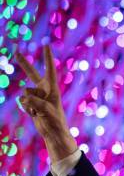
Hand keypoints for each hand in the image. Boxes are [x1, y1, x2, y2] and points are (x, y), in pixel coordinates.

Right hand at [16, 45, 76, 161]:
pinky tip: (34, 114)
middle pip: (32, 74)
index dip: (47, 57)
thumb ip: (35, 102)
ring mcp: (37, 96)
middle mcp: (44, 90)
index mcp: (52, 88)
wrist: (53, 132)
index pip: (49, 69)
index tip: (46, 44)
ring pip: (24, 94)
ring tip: (38, 112)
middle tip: (16, 52)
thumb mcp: (46, 111)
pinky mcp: (31, 103)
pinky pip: (23, 102)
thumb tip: (24, 97)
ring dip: (29, 104)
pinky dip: (27, 108)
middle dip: (24, 63)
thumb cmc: (55, 121)